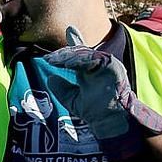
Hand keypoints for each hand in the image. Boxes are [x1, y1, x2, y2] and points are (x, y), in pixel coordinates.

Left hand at [44, 27, 161, 158]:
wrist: (111, 122)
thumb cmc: (97, 112)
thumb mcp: (74, 100)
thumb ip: (63, 89)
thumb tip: (50, 78)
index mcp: (92, 70)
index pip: (80, 55)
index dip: (71, 45)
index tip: (62, 40)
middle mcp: (101, 65)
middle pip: (80, 53)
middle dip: (63, 55)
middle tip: (50, 59)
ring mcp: (107, 64)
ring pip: (85, 54)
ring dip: (69, 56)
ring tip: (55, 61)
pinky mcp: (112, 66)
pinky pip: (93, 58)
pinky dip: (79, 59)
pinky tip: (67, 63)